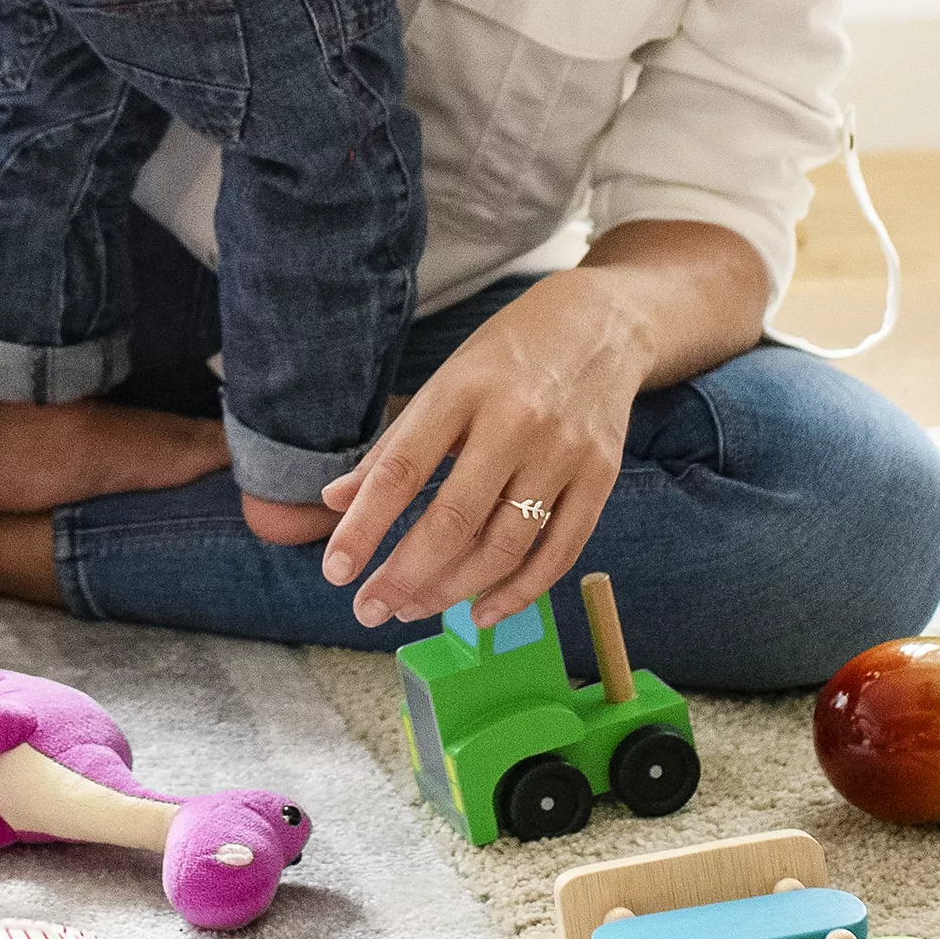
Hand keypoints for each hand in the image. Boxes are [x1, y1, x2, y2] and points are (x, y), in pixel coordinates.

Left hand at [317, 270, 650, 626]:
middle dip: (405, 576)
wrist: (603, 325)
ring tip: (415, 607)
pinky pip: (560, 551)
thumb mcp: (445, 381)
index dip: (365, 526)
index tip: (336, 571)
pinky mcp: (601, 475)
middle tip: (370, 609)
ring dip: (454, 590)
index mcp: (464, 390)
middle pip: (455, 519)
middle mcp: (517, 421)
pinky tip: (483, 612)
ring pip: (506, 545)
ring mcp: (565, 451)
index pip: (403, 470)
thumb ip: (394, 445)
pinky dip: (520, 593)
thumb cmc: (509, 356)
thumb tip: (336, 500)